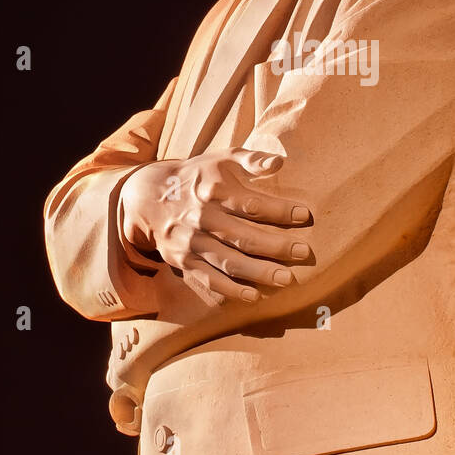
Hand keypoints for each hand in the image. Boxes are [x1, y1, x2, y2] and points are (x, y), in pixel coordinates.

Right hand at [119, 148, 313, 307]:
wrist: (150, 196)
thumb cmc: (199, 176)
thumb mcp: (222, 158)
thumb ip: (252, 159)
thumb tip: (279, 163)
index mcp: (214, 189)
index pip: (251, 204)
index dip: (280, 211)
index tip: (305, 215)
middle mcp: (202, 217)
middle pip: (243, 236)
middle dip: (276, 246)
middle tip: (304, 252)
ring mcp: (191, 241)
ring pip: (229, 261)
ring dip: (259, 272)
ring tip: (287, 279)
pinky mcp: (183, 260)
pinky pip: (210, 279)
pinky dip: (231, 290)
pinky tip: (254, 296)